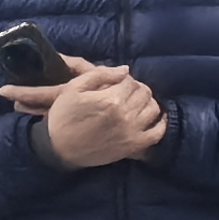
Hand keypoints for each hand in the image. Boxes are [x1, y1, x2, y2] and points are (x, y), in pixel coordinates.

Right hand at [3, 55, 166, 168]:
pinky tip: (156, 118)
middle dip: (136, 89)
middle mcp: (125, 116)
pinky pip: (157, 134)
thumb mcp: (74, 88)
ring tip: (136, 103)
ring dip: (148, 102)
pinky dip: (160, 124)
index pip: (130, 81)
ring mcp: (131, 132)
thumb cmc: (64, 116)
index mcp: (110, 99)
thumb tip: (125, 70)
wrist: (58, 148)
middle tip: (126, 92)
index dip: (124, 79)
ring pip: (153, 110)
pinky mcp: (133, 147)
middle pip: (144, 93)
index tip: (116, 83)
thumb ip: (101, 74)